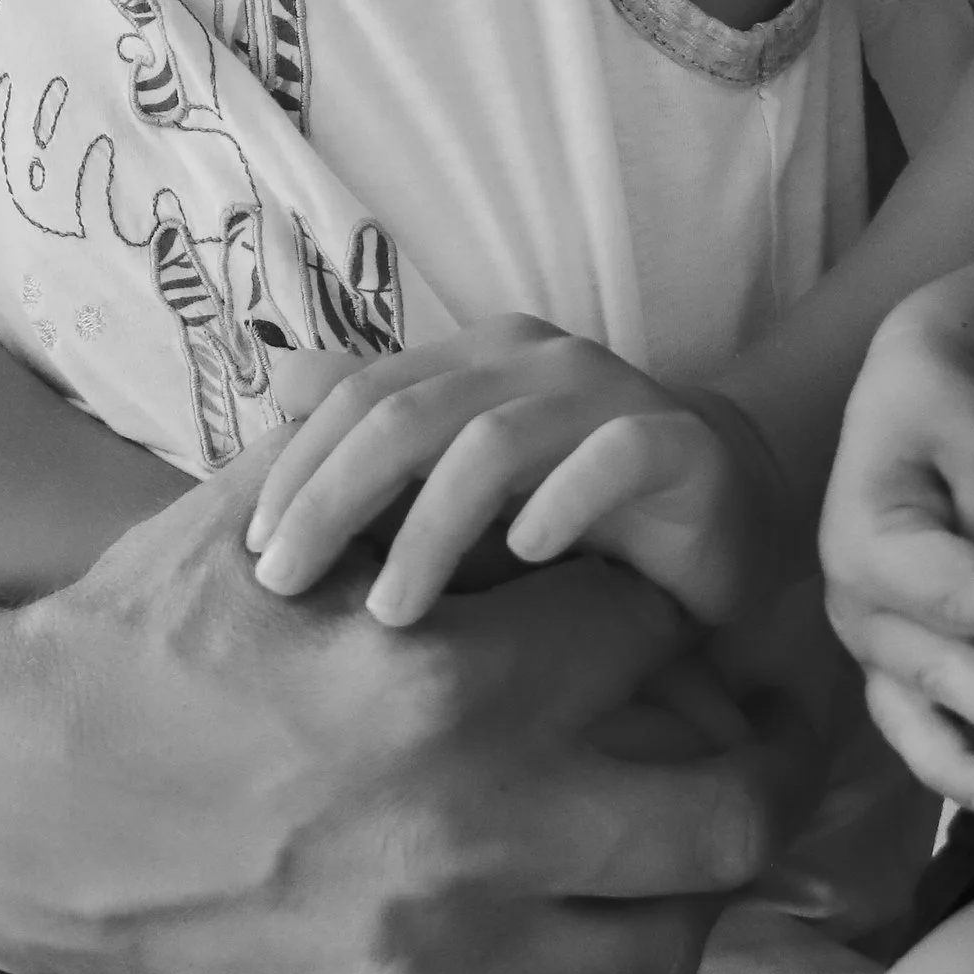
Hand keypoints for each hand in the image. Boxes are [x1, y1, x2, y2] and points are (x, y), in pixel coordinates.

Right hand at [0, 436, 814, 973]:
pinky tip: (574, 886)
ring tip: (693, 821)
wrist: (11, 804)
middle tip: (765, 728)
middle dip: (763, 757)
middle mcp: (469, 836)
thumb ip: (435, 468)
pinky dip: (588, 944)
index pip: (662, 633)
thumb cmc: (157, 631)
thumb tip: (571, 405)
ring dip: (699, 875)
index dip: (679, 603)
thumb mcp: (291, 515)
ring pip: (676, 939)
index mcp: (450, 685)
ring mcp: (440, 962)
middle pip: (728, 809)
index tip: (679, 600)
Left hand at [246, 322, 784, 627]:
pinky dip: (562, 502)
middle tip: (287, 586)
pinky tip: (525, 556)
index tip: (254, 555)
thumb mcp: (463, 480)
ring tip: (390, 613)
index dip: (300, 470)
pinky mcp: (675, 440)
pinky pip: (612, 458)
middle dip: (335, 501)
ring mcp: (608, 394)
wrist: (720, 507)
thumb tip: (279, 380)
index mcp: (477, 359)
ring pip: (494, 442)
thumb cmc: (572, 505)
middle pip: (410, 415)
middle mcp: (536, 360)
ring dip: (430, 530)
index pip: (364, 397)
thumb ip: (382, 435)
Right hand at [821, 296, 973, 824]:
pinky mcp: (897, 653)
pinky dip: (954, 755)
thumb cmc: (945, 397)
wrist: (914, 382)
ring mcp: (873, 637)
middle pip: (939, 671)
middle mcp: (857, 604)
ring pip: (910, 718)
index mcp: (868, 544)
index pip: (963, 597)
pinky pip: (917, 717)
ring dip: (962, 768)